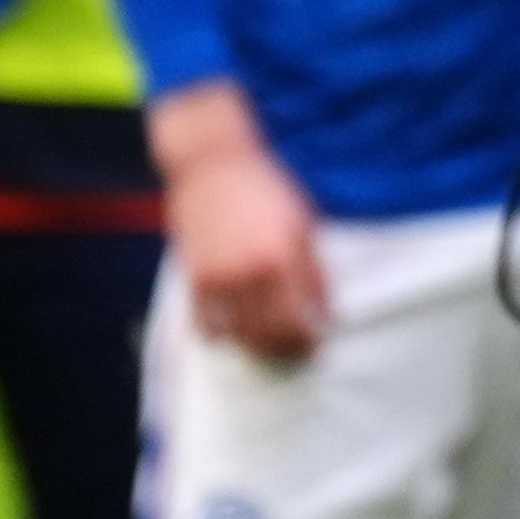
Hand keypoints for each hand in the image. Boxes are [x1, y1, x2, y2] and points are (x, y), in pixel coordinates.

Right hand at [155, 86, 330, 363]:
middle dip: (284, 350)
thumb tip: (326, 312)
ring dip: (253, 348)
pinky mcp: (193, 275)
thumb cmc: (265, 188)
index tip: (316, 345)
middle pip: (266, 334)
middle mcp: (247, 272)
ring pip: (235, 335)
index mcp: (280, 258)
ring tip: (269, 347)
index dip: (308, 340)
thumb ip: (315, 270)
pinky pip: (203, 323)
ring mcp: (216, 276)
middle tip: (296, 355)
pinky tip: (232, 335)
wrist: (213, 163)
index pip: (296, 319)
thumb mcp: (302, 223)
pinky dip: (218, 335)